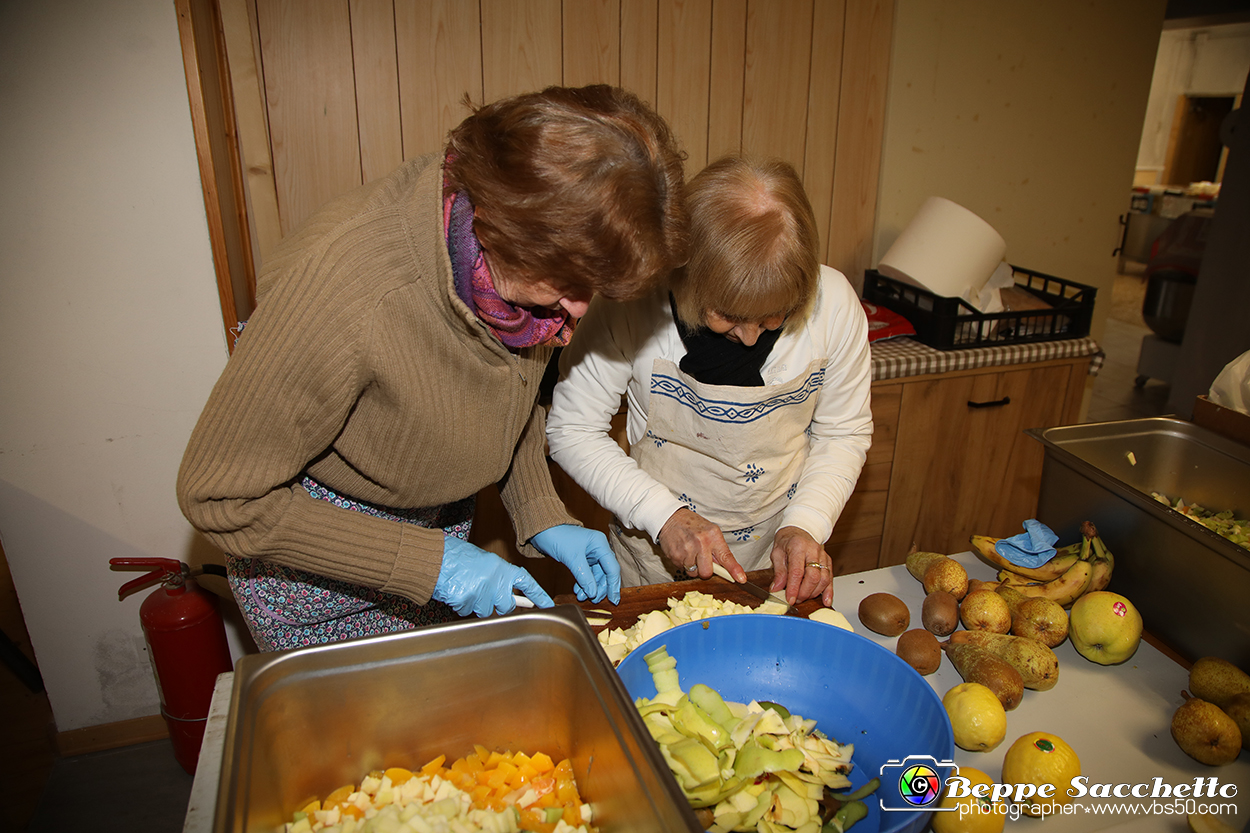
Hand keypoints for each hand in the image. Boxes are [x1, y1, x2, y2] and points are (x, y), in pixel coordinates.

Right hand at [432, 536, 553, 616]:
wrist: (436, 558)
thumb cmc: (458, 557)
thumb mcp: (485, 561)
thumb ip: (498, 576)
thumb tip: (506, 592)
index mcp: (502, 569)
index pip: (526, 583)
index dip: (538, 595)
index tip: (548, 605)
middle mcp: (495, 582)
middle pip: (506, 606)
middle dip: (497, 604)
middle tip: (483, 591)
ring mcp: (482, 594)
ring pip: (486, 611)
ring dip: (477, 604)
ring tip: (465, 586)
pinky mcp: (467, 603)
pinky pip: (468, 612)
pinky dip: (462, 605)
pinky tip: (456, 591)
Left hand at [531, 525, 621, 603]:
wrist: (542, 531)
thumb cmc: (557, 537)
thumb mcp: (572, 558)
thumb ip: (584, 577)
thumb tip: (593, 593)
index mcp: (600, 544)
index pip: (612, 568)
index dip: (613, 585)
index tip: (613, 600)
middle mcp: (598, 548)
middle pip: (606, 573)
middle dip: (600, 588)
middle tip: (594, 600)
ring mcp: (591, 553)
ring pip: (596, 575)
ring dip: (590, 587)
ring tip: (582, 597)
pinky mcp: (583, 558)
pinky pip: (588, 574)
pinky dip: (584, 583)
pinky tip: (578, 590)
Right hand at [657, 508, 745, 580]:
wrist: (669, 517)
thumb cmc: (692, 525)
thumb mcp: (709, 531)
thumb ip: (717, 549)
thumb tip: (724, 568)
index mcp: (713, 535)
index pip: (726, 556)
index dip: (734, 570)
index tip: (741, 579)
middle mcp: (701, 543)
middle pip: (707, 572)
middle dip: (705, 570)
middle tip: (702, 560)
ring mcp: (687, 550)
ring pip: (694, 573)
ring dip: (693, 567)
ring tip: (689, 552)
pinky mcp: (675, 556)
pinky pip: (682, 569)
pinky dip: (683, 563)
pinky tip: (682, 551)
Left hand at [768, 526, 832, 605]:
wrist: (799, 530)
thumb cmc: (787, 541)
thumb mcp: (777, 553)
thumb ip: (778, 572)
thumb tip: (776, 588)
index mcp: (798, 546)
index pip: (797, 571)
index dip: (794, 588)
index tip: (790, 599)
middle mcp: (813, 550)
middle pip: (813, 576)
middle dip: (804, 592)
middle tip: (795, 600)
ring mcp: (822, 556)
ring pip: (824, 579)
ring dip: (814, 593)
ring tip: (803, 598)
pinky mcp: (828, 561)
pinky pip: (830, 578)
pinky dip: (829, 592)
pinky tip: (826, 601)